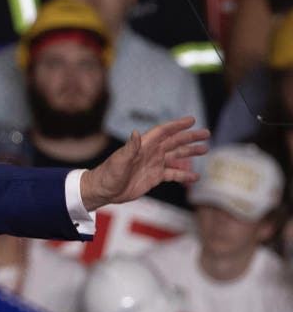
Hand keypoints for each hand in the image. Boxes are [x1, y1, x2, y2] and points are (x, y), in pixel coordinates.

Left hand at [81, 116, 209, 211]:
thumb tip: (135, 132)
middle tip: (207, 133)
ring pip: (176, 156)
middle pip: (174, 142)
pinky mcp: (155, 177)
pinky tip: (196, 176)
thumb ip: (130, 148)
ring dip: (190, 152)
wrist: (103, 191)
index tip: (191, 120)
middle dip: (190, 137)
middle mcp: (151, 153)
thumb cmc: (108, 174)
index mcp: (143, 145)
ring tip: (205, 149)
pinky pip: (173, 174)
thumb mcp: (119, 161)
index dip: (177, 125)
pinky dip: (184, 175)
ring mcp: (154, 164)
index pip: (163, 132)